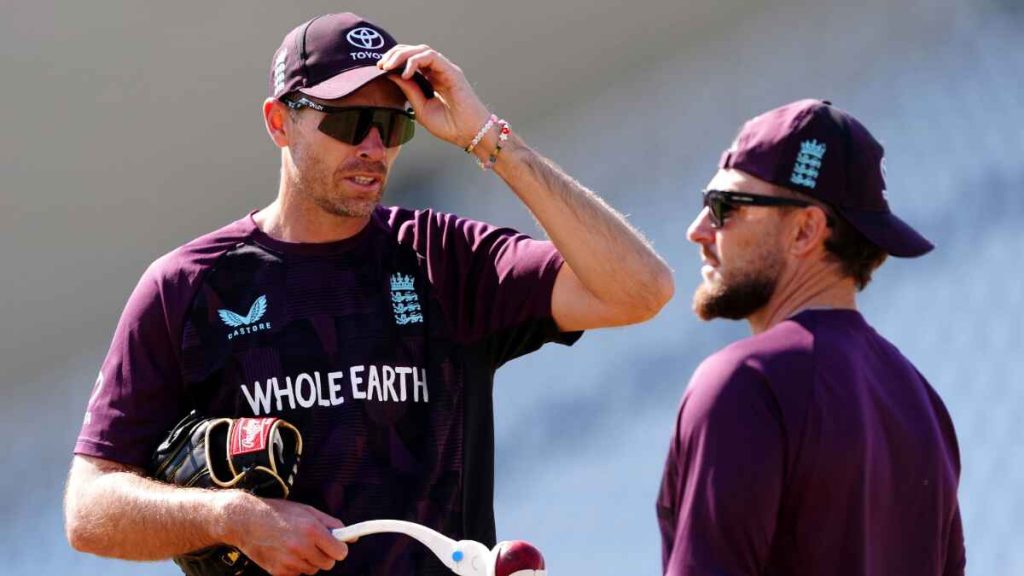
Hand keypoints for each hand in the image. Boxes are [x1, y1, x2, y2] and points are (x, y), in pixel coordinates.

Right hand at [225, 493, 349, 575]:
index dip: (339, 548)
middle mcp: (302, 547)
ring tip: (295, 545)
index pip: (340, 552)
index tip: (336, 545)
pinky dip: (295, 567)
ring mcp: (289, 562)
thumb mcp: (308, 511)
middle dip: (325, 554)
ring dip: (309, 561)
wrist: (245, 520)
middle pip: (328, 564)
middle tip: (313, 543)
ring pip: (313, 570)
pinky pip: (297, 575)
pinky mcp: (278, 572)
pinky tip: (285, 553)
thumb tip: (353, 537)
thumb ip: (332, 524)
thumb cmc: (279, 513)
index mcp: (312, 530)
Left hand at [377, 44, 491, 149]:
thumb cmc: (449, 126)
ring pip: (421, 50)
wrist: (470, 135)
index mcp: (430, 79)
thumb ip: (408, 91)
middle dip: (394, 54)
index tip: (378, 70)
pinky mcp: (452, 71)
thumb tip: (390, 75)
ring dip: (402, 55)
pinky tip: (406, 74)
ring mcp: (446, 70)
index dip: (393, 61)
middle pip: (413, 51)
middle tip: (380, 65)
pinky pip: (431, 57)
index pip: (409, 60)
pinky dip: (416, 61)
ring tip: (388, 66)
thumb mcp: (420, 108)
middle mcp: (438, 71)